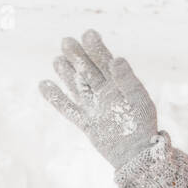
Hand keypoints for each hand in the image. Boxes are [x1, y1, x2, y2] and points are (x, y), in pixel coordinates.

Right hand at [39, 30, 158, 170]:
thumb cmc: (143, 125)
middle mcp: (104, 92)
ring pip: (76, 86)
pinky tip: (44, 84)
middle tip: (66, 41)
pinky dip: (55, 98)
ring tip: (56, 59)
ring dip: (66, 73)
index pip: (105, 61)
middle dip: (78, 56)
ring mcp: (94, 106)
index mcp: (119, 83)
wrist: (137, 154)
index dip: (96, 48)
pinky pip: (68, 109)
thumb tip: (116, 58)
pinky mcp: (86, 122)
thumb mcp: (139, 100)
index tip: (88, 33)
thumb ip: (127, 80)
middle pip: (87, 70)